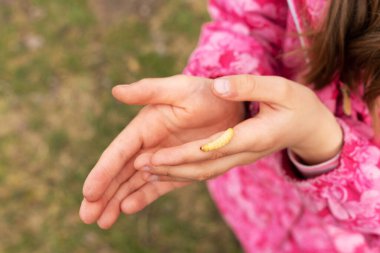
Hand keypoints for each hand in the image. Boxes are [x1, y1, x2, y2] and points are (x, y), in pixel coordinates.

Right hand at [79, 75, 243, 228]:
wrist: (231, 108)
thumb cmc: (206, 94)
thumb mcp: (179, 89)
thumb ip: (149, 91)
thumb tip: (116, 91)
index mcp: (144, 127)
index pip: (119, 153)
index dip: (103, 172)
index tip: (89, 192)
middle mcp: (148, 145)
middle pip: (120, 172)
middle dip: (103, 194)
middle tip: (86, 217)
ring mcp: (161, 159)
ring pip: (134, 183)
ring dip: (117, 200)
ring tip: (102, 221)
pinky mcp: (177, 170)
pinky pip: (157, 187)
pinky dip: (142, 197)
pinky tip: (128, 209)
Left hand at [135, 75, 342, 180]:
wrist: (310, 129)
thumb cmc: (297, 105)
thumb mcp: (280, 88)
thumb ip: (250, 86)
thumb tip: (219, 86)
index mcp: (254, 137)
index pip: (211, 149)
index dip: (181, 155)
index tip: (154, 157)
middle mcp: (242, 153)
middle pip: (201, 167)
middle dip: (168, 169)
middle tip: (137, 168)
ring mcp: (237, 159)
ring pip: (201, 172)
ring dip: (172, 175)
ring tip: (144, 173)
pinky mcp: (233, 157)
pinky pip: (206, 170)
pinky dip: (184, 173)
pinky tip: (163, 172)